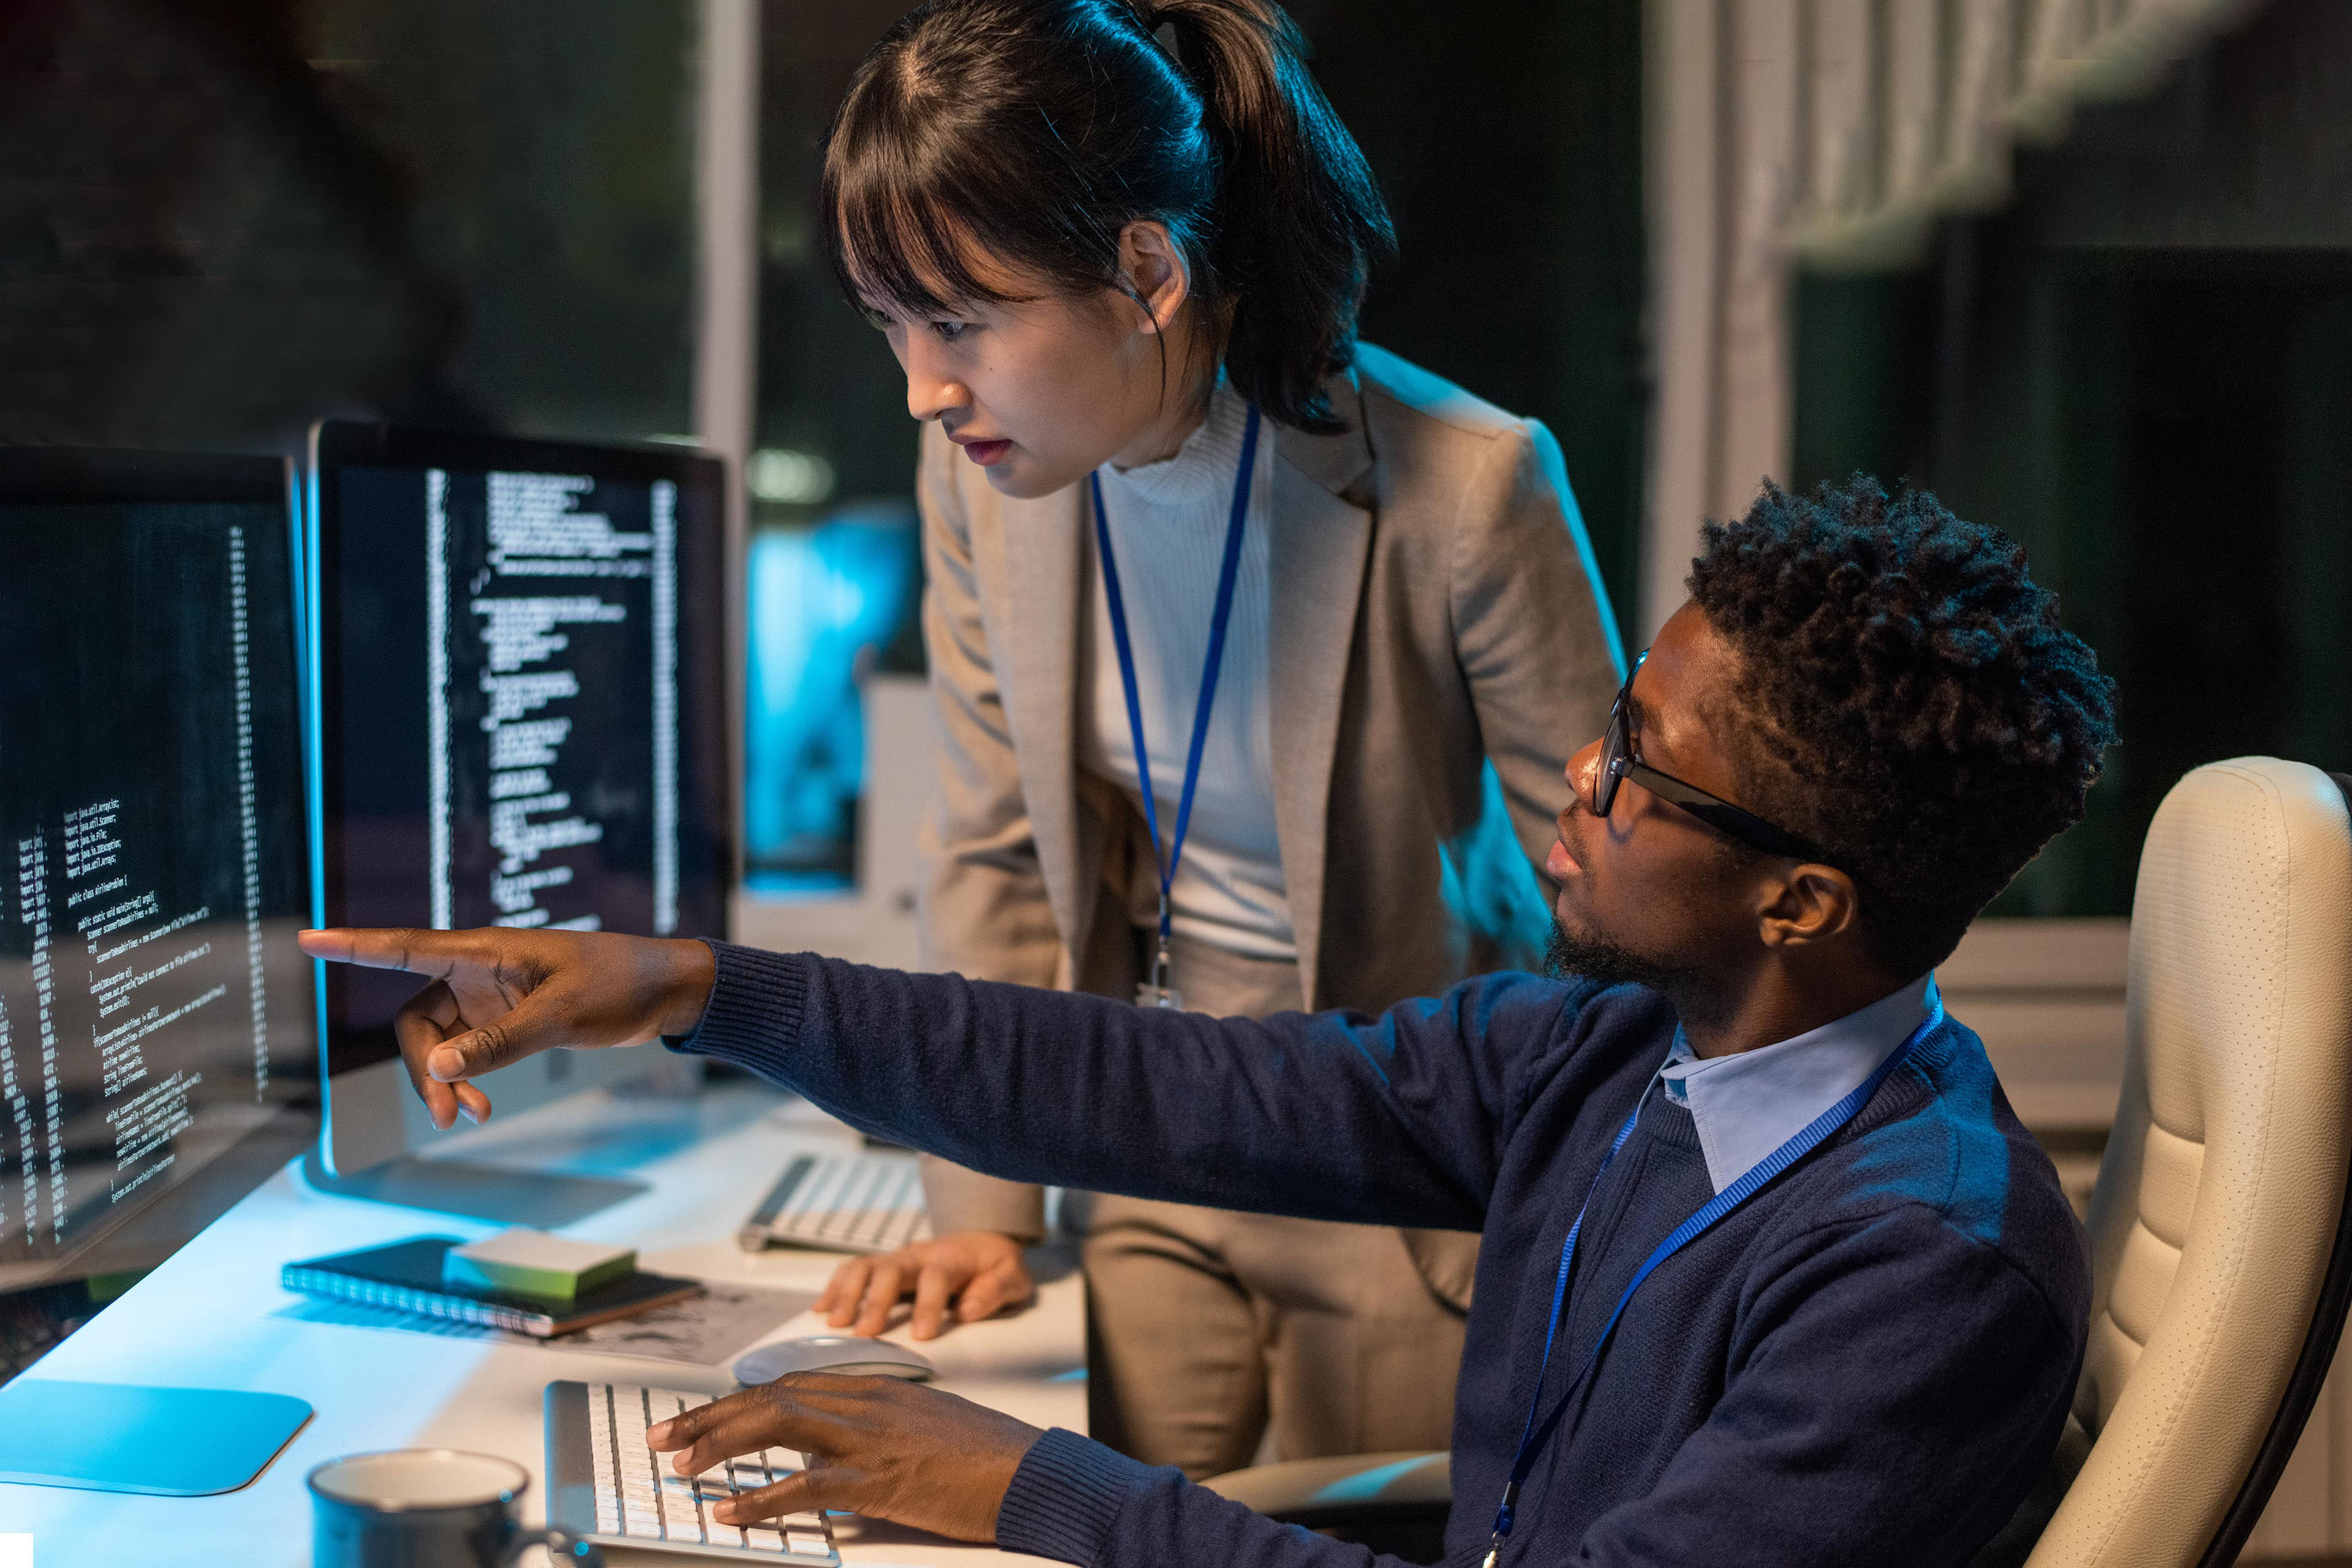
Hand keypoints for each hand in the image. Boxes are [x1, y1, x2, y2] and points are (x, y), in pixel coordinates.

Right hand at [295, 926, 716, 1129]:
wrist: (663, 991)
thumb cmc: (618, 984)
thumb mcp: (560, 1015)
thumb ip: (498, 1042)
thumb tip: (438, 1069)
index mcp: (485, 951)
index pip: (406, 946)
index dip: (356, 946)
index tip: (309, 939)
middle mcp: (478, 971)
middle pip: (417, 1020)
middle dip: (423, 1069)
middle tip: (447, 1116)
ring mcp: (490, 997)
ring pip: (438, 1043)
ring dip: (445, 1082)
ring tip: (467, 1118)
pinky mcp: (506, 1019)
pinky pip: (466, 1052)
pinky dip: (467, 1080)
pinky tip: (480, 1108)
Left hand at [648, 1372, 1041, 1540]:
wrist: (1030, 1472)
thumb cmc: (982, 1456)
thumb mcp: (920, 1428)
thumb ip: (871, 1431)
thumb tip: (822, 1457)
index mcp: (874, 1389)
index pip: (788, 1386)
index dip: (736, 1402)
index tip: (698, 1419)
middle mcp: (865, 1403)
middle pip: (770, 1397)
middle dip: (710, 1416)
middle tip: (664, 1436)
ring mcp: (871, 1438)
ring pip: (778, 1425)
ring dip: (721, 1443)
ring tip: (682, 1463)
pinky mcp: (879, 1480)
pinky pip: (806, 1485)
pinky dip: (761, 1497)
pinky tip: (731, 1508)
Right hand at [817, 1231, 1034, 1339]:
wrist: (983, 1239)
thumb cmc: (996, 1265)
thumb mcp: (1014, 1276)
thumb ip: (995, 1290)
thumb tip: (967, 1311)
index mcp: (952, 1258)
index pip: (936, 1278)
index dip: (928, 1305)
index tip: (922, 1337)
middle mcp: (919, 1255)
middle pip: (890, 1269)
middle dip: (875, 1300)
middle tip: (863, 1333)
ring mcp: (898, 1258)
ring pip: (865, 1266)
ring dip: (847, 1292)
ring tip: (832, 1323)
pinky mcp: (884, 1266)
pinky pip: (853, 1269)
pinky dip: (834, 1287)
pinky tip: (819, 1310)